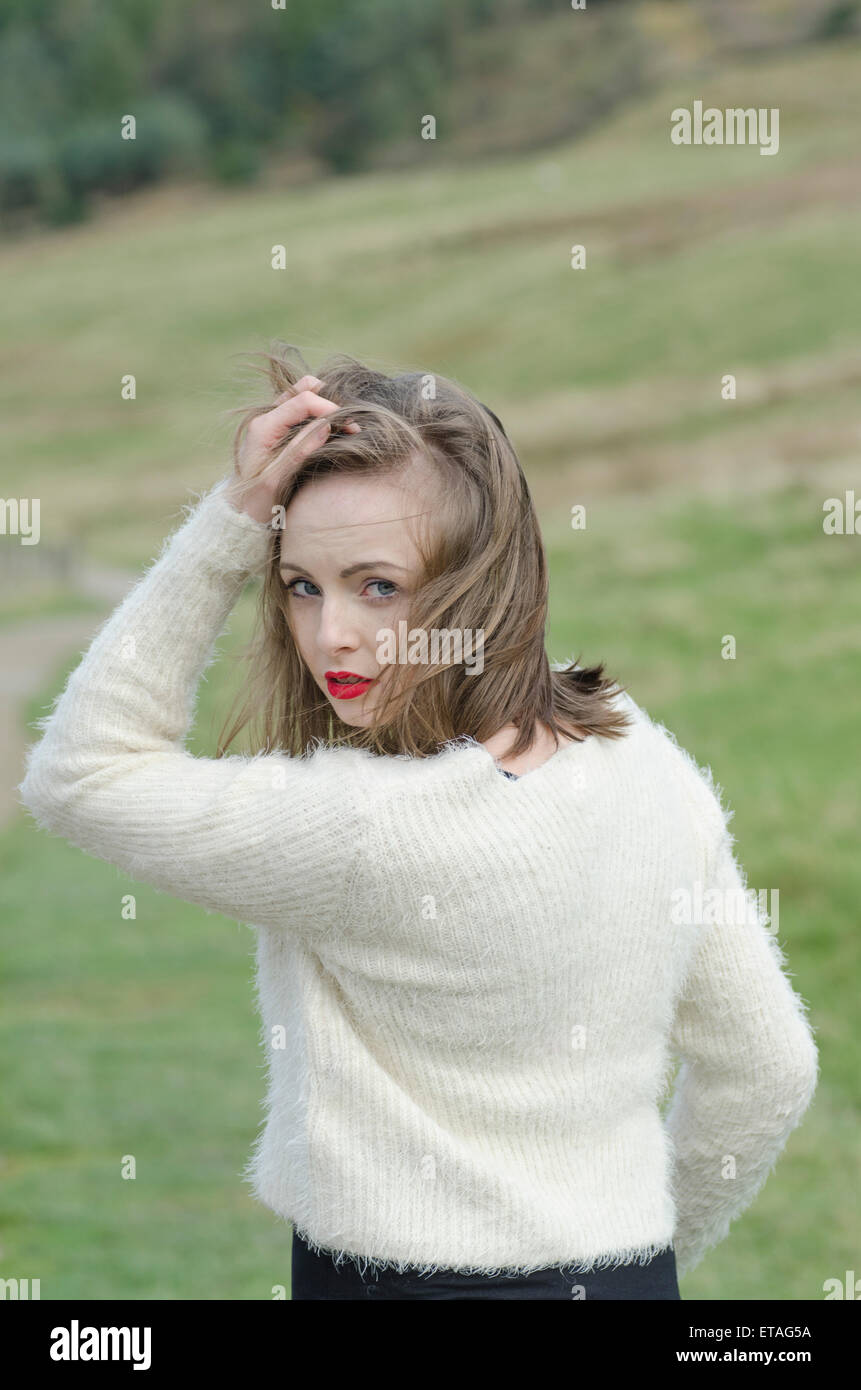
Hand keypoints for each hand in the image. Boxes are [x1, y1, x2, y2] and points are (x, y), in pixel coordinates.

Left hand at [224, 375, 360, 524]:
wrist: (239, 510)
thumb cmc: (256, 499)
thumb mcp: (277, 479)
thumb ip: (299, 450)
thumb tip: (326, 426)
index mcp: (264, 426)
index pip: (303, 401)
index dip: (330, 409)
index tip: (351, 428)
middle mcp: (267, 417)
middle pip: (304, 388)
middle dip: (330, 401)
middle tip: (348, 425)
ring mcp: (272, 420)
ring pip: (304, 396)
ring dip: (326, 407)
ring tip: (343, 429)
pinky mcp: (278, 428)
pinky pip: (302, 411)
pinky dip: (320, 415)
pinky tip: (332, 434)